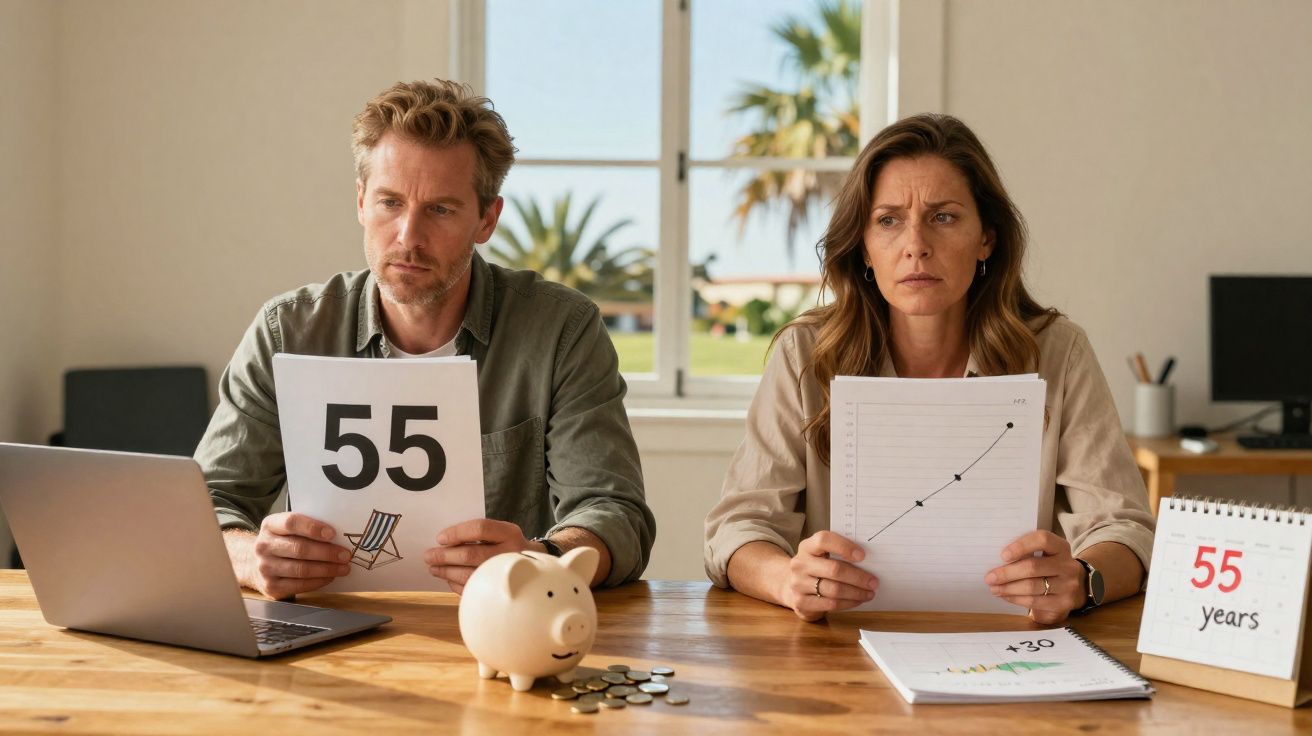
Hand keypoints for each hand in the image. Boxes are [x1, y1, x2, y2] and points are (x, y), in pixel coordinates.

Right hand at [229, 512, 351, 599]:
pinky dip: (318, 581)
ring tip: (343, 568)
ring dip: (327, 569)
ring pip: (301, 569)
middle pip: (299, 549)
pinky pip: (299, 585)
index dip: (313, 528)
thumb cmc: (282, 543)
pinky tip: (330, 577)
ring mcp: (265, 568)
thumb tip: (339, 533)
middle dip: (327, 552)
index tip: (333, 533)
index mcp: (270, 525)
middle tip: (345, 555)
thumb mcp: (287, 530)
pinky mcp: (271, 587)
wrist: (256, 565)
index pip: (291, 522)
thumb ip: (306, 528)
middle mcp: (264, 546)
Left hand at [424, 519, 538, 594]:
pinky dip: (456, 584)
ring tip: (434, 568)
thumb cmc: (508, 546)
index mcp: (509, 533)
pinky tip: (448, 579)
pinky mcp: (500, 592)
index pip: (479, 529)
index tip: (440, 538)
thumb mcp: (500, 533)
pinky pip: (472, 590)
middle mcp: (510, 553)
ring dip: (446, 572)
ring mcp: (505, 575)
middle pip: (470, 554)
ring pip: (469, 575)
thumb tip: (443, 542)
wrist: (535, 567)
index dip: (457, 533)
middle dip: (444, 556)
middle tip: (429, 556)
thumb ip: (478, 534)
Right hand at [781, 531, 877, 621]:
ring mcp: (798, 584)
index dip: (844, 546)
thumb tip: (869, 560)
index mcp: (807, 547)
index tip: (862, 555)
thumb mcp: (822, 555)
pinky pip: (831, 604)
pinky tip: (857, 601)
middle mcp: (800, 564)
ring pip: (834, 590)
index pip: (823, 540)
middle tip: (873, 582)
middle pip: (834, 569)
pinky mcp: (801, 602)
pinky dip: (848, 603)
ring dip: (856, 593)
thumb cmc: (816, 568)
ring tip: (869, 593)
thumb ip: (839, 553)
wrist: (793, 586)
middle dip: (858, 577)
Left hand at [986, 530, 1085, 624]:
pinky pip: (1034, 601)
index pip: (1042, 540)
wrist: (1077, 586)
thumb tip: (996, 561)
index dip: (1021, 546)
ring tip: (994, 588)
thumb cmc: (1050, 566)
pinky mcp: (1063, 603)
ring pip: (1032, 587)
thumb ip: (1027, 553)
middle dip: (1007, 573)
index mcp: (1060, 547)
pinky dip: (1015, 599)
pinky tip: (1005, 596)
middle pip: (1033, 567)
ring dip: (1008, 588)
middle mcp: (1067, 565)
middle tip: (989, 577)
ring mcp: (1067, 586)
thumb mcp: (1046, 554)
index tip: (1002, 555)